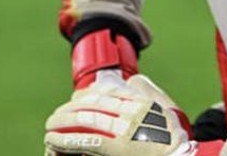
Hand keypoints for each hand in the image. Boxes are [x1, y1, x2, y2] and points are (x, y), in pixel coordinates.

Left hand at [45, 74, 194, 155]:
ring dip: (63, 122)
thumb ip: (150, 93)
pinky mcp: (117, 149)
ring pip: (87, 120)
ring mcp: (125, 131)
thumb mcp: (168, 110)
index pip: (109, 91)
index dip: (88, 94)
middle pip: (94, 103)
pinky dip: (66, 140)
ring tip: (50, 126)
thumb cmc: (175, 141)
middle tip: (57, 115)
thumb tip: (132, 78)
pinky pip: (85, 141)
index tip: (75, 98)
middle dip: (71, 108)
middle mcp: (133, 113)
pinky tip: (53, 140)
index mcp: (143, 102)